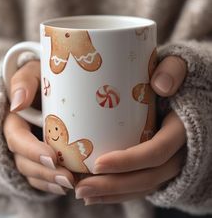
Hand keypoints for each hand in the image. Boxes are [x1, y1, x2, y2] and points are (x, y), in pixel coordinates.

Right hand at [3, 60, 73, 194]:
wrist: (50, 85)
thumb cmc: (41, 77)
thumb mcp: (32, 72)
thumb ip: (24, 82)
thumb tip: (17, 103)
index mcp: (14, 120)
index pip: (17, 139)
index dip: (31, 150)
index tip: (52, 157)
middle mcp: (20, 137)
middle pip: (25, 161)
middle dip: (45, 172)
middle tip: (68, 178)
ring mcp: (29, 148)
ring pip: (33, 171)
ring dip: (50, 181)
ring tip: (71, 184)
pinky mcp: (39, 155)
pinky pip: (40, 175)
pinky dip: (50, 183)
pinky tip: (65, 185)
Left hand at [75, 56, 186, 204]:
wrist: (183, 92)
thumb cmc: (175, 78)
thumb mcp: (178, 66)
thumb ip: (173, 70)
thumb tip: (160, 85)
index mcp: (180, 130)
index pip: (156, 152)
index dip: (129, 161)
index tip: (98, 164)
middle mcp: (176, 153)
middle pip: (146, 177)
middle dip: (113, 185)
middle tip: (80, 188)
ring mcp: (167, 162)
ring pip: (141, 186)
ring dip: (111, 194)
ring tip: (82, 194)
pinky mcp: (156, 165)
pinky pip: (140, 186)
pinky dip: (118, 193)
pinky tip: (96, 195)